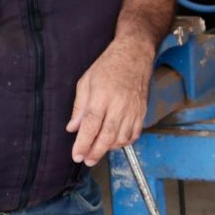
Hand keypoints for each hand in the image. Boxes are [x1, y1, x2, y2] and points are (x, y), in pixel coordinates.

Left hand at [68, 38, 154, 165]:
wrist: (134, 54)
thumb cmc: (108, 65)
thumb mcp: (86, 81)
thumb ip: (79, 107)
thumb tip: (72, 128)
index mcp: (102, 96)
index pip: (91, 126)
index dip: (83, 143)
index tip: (76, 155)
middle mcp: (119, 105)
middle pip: (107, 136)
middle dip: (95, 152)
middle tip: (87, 160)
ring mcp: (132, 109)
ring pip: (122, 138)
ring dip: (109, 148)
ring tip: (99, 151)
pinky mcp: (141, 111)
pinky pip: (135, 133)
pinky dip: (125, 142)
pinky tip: (116, 142)